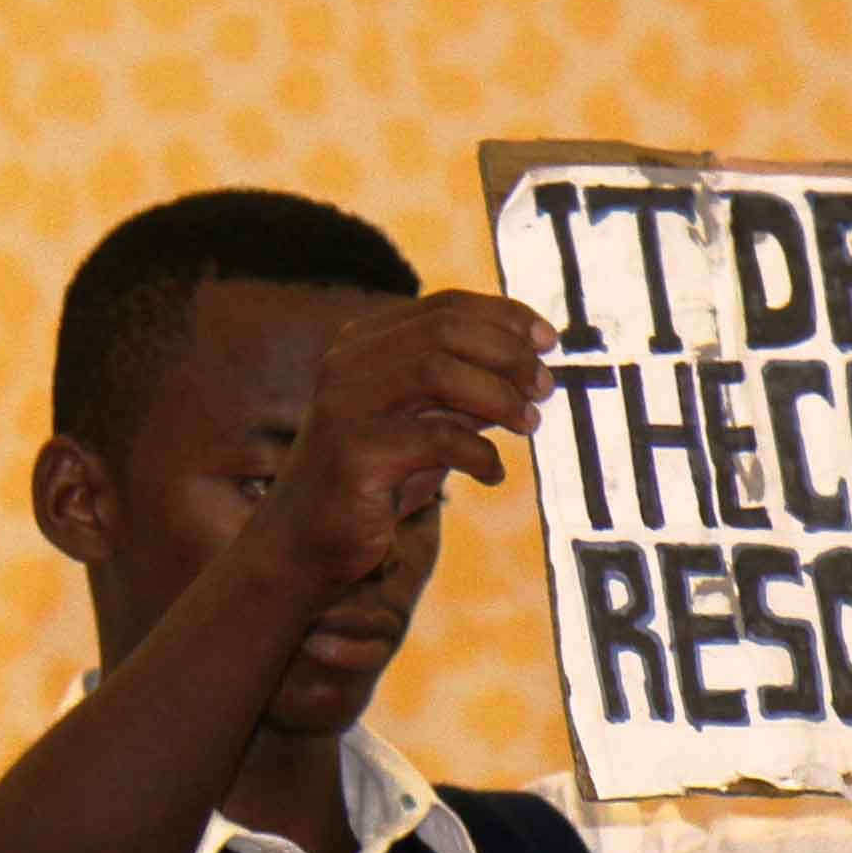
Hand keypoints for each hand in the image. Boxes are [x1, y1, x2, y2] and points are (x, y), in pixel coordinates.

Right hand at [252, 291, 557, 594]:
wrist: (303, 545)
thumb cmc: (373, 482)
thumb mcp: (423, 423)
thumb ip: (463, 391)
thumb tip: (531, 365)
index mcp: (362, 345)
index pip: (445, 307)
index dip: (505, 317)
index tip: (548, 343)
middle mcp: (346, 365)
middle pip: (446, 330)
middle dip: (509, 355)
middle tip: (544, 389)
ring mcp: (345, 407)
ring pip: (440, 372)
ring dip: (499, 397)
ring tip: (528, 425)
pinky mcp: (354, 455)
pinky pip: (437, 439)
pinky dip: (480, 455)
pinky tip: (492, 475)